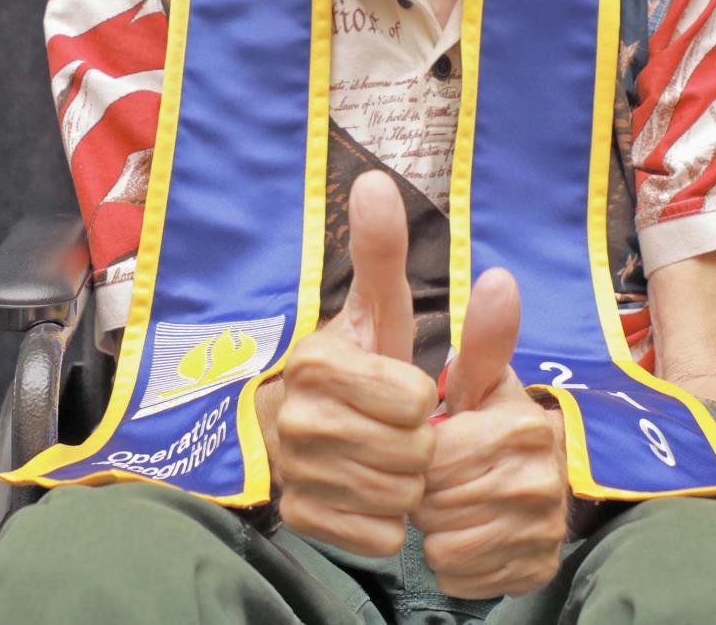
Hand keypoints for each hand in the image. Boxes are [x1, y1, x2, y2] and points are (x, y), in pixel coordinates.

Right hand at [274, 171, 437, 555]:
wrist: (296, 427)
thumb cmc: (355, 364)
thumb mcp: (378, 309)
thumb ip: (382, 253)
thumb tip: (374, 179)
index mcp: (316, 362)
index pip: (413, 399)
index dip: (421, 397)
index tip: (403, 388)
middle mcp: (295, 418)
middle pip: (409, 454)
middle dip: (418, 444)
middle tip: (397, 429)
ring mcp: (294, 473)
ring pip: (396, 497)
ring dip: (405, 483)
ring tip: (385, 457)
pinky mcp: (299, 519)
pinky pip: (377, 536)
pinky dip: (386, 521)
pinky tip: (370, 492)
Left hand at [413, 268, 568, 598]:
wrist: (536, 482)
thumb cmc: (491, 424)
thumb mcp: (482, 381)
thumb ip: (486, 337)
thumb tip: (499, 277)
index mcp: (524, 427)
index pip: (431, 457)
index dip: (418, 455)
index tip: (430, 447)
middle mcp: (541, 481)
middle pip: (434, 504)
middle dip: (424, 494)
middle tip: (438, 480)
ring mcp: (542, 532)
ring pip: (444, 547)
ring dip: (434, 530)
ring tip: (450, 507)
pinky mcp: (536, 570)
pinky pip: (463, 579)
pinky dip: (454, 564)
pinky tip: (466, 536)